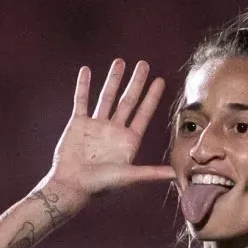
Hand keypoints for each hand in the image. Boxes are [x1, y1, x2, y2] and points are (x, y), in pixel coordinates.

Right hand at [42, 59, 172, 211]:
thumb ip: (152, 173)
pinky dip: (83, 85)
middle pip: (128, 101)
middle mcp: (114, 131)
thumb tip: (176, 174)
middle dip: (136, 82)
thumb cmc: (100, 185)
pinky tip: (86, 71)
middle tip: (144, 64)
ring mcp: (96, 126)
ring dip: (113, 79)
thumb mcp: (129, 176)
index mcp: (128, 141)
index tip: (160, 80)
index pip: (143, 114)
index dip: (152, 97)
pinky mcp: (78, 123)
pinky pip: (81, 100)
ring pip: (106, 96)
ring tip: (120, 61)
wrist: (72, 186)